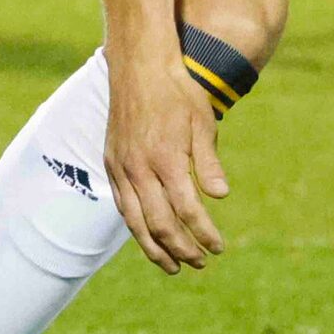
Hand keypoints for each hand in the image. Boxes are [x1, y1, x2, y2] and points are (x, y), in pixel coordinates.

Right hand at [103, 50, 229, 273]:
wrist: (140, 69)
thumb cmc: (179, 94)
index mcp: (166, 160)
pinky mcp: (112, 165)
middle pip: (160, 224)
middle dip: (181, 248)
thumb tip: (221, 196)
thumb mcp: (203, 123)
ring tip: (174, 265)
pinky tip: (149, 238)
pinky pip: (123, 206)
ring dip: (155, 248)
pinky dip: (136, 227)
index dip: (203, 233)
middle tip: (200, 263)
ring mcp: (122, 168)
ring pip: (136, 221)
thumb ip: (208, 163)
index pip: (187, 210)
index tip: (218, 248)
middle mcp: (140, 169)